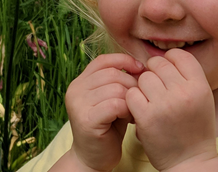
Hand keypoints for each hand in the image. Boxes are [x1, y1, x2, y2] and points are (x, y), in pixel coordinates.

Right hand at [65, 53, 144, 171]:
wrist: (94, 158)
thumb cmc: (108, 127)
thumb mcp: (113, 98)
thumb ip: (120, 82)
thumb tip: (142, 66)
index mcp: (80, 82)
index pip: (103, 60)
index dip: (124, 60)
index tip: (141, 69)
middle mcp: (75, 90)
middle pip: (112, 74)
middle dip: (132, 84)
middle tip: (140, 99)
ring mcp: (78, 104)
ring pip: (115, 88)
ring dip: (131, 98)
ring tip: (134, 110)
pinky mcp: (86, 120)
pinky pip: (114, 104)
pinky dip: (127, 109)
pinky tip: (130, 118)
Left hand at [125, 49, 217, 170]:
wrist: (190, 161)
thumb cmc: (195, 128)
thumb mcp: (202, 98)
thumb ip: (187, 76)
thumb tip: (165, 55)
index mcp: (200, 86)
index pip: (180, 55)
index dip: (170, 59)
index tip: (166, 70)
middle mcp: (183, 92)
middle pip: (159, 64)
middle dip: (154, 72)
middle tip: (156, 87)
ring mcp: (164, 104)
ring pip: (143, 77)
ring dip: (142, 86)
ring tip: (149, 99)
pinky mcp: (147, 117)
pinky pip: (132, 94)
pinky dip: (133, 100)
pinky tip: (140, 108)